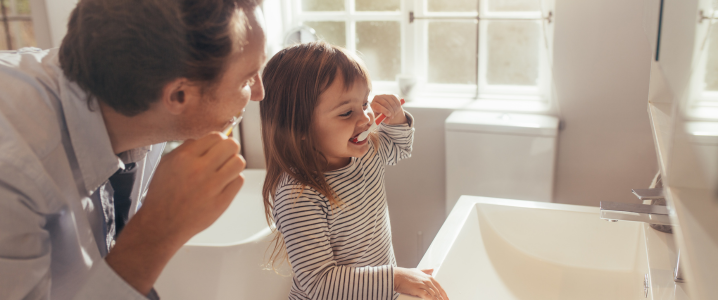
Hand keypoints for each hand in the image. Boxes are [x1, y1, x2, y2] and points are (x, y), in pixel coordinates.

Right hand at [106, 132, 244, 294]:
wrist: (162, 224)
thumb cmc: (163, 195)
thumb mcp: (166, 164)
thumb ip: (186, 149)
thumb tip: (205, 139)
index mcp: (184, 157)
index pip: (215, 136)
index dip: (219, 140)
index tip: (217, 147)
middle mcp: (199, 170)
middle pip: (231, 145)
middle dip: (229, 149)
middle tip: (224, 157)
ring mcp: (212, 186)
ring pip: (238, 162)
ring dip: (234, 164)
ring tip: (225, 171)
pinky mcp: (221, 201)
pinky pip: (239, 180)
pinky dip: (233, 180)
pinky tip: (223, 184)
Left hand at [371, 94, 406, 124]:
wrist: (385, 109)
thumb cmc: (381, 114)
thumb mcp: (381, 118)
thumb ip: (383, 119)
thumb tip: (387, 121)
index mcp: (373, 104)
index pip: (377, 106)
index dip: (383, 110)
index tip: (389, 115)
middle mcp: (377, 98)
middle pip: (385, 103)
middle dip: (390, 111)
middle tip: (392, 117)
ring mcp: (384, 95)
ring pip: (392, 102)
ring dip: (395, 109)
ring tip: (394, 114)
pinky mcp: (391, 95)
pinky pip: (396, 100)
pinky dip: (398, 105)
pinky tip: (397, 109)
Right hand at [394, 267, 448, 299]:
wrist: (397, 276)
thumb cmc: (405, 274)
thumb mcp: (417, 271)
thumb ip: (425, 271)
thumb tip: (432, 270)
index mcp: (428, 277)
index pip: (439, 286)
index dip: (443, 293)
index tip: (446, 297)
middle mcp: (427, 280)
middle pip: (438, 291)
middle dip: (442, 298)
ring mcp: (423, 285)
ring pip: (434, 294)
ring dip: (438, 299)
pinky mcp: (418, 290)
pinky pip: (428, 297)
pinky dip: (432, 299)